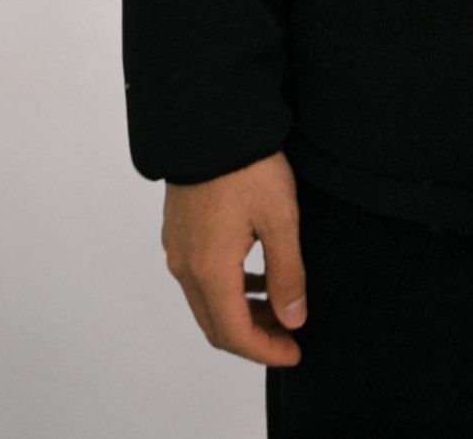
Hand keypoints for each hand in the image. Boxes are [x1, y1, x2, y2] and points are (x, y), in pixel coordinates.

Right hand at [161, 150, 307, 365]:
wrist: (210, 120)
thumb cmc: (248, 167)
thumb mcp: (281, 219)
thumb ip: (288, 275)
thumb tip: (294, 320)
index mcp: (209, 271)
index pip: (234, 335)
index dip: (266, 351)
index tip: (296, 352)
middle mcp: (185, 267)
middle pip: (216, 325)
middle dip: (254, 336)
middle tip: (291, 333)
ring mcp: (177, 248)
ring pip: (207, 302)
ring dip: (241, 312)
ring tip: (279, 304)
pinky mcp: (178, 231)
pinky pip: (200, 277)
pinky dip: (227, 289)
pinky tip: (255, 274)